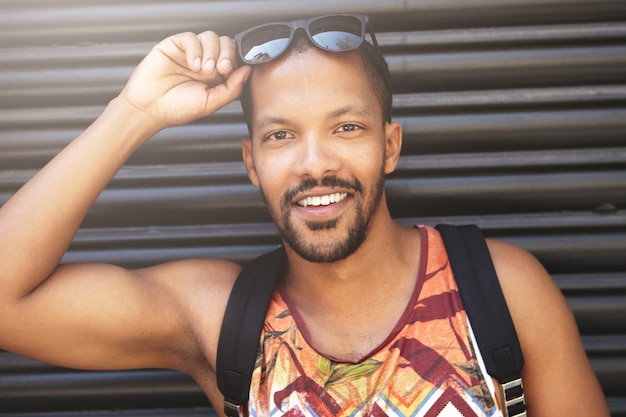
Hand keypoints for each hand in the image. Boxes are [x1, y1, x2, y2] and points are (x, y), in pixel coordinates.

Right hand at [119, 31, 251, 129]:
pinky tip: (192, 65)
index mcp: (216, 76)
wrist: (150, 108)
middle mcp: (205, 62)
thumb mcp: (211, 102)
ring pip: (210, 37)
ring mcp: (190, 53)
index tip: (229, 72)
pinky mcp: (174, 45)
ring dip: (211, 52)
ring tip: (203, 70)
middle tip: (220, 69)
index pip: (233, 57)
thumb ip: (232, 88)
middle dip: (227, 54)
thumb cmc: (178, 108)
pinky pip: (191, 37)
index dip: (235, 60)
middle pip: (225, 43)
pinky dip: (195, 49)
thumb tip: (248, 70)